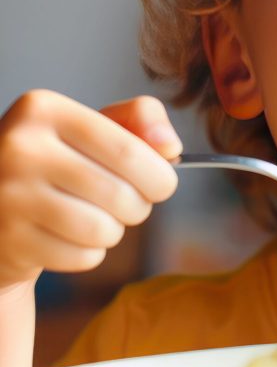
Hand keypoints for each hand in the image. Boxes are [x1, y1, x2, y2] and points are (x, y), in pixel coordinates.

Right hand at [0, 90, 181, 288]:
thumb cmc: (62, 159)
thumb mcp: (94, 125)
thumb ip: (141, 119)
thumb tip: (171, 146)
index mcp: (44, 109)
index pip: (130, 151)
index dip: (160, 176)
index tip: (162, 184)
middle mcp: (19, 147)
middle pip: (121, 194)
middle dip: (140, 207)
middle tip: (130, 204)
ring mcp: (8, 196)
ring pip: (103, 230)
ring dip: (114, 231)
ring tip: (99, 218)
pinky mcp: (8, 240)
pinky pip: (81, 256)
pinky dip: (89, 252)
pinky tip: (71, 236)